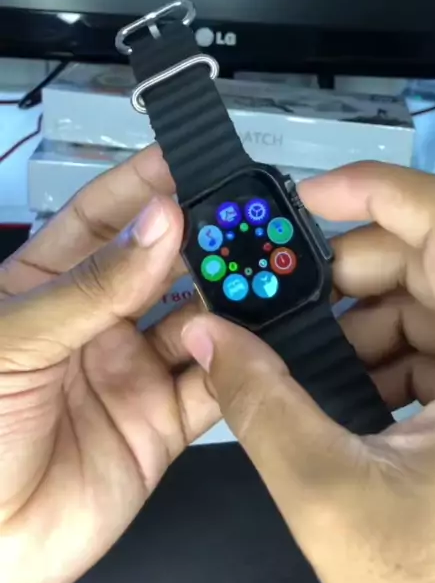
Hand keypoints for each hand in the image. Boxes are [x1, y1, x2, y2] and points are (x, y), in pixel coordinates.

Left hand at [0, 146, 218, 582]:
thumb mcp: (16, 342)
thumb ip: (93, 285)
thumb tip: (160, 222)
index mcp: (46, 287)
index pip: (101, 218)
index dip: (143, 186)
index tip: (186, 159)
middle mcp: (96, 322)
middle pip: (159, 264)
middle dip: (201, 239)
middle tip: (244, 218)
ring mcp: (132, 370)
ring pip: (195, 319)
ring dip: (228, 298)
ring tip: (261, 274)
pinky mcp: (162, 423)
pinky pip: (212, 385)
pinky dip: (239, 365)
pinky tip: (253, 344)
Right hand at [182, 164, 434, 582]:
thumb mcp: (332, 496)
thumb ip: (260, 405)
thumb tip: (210, 338)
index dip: (379, 190)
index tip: (313, 194)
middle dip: (360, 269)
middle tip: (296, 298)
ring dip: (378, 318)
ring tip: (322, 362)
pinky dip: (406, 352)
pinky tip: (364, 394)